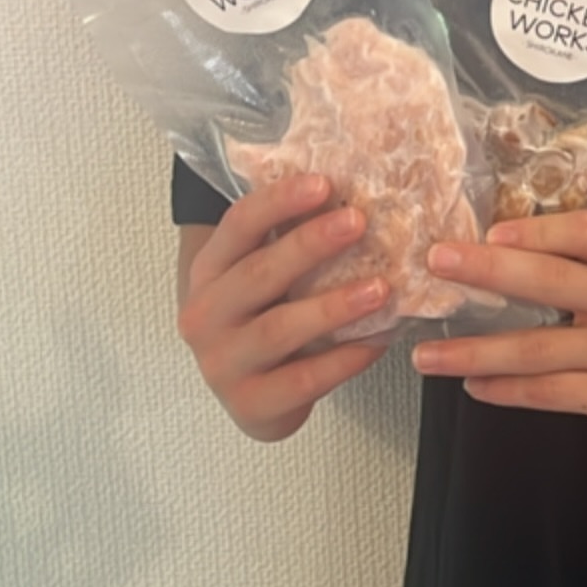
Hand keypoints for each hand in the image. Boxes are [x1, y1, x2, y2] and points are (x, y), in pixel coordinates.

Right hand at [176, 173, 389, 441]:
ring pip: (279, 330)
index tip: (325, 183)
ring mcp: (222, 365)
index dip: (278, 202)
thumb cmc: (266, 313)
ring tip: (381, 288)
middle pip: (257, 274)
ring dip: (332, 306)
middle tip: (359, 221)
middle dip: (309, 245)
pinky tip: (377, 342)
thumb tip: (355, 181)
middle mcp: (205, 316)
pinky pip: (303, 380)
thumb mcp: (265, 271)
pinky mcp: (249, 405)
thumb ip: (290, 234)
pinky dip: (343, 360)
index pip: (237, 226)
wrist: (249, 393)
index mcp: (209, 270)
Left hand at [411, 212, 586, 465]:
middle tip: (440, 262)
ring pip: (540, 348)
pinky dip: (509, 392)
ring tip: (428, 355)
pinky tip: (476, 389)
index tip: (492, 229)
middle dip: (490, 270)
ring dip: (476, 352)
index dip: (538, 229)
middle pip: (554, 280)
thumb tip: (523, 255)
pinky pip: (553, 394)